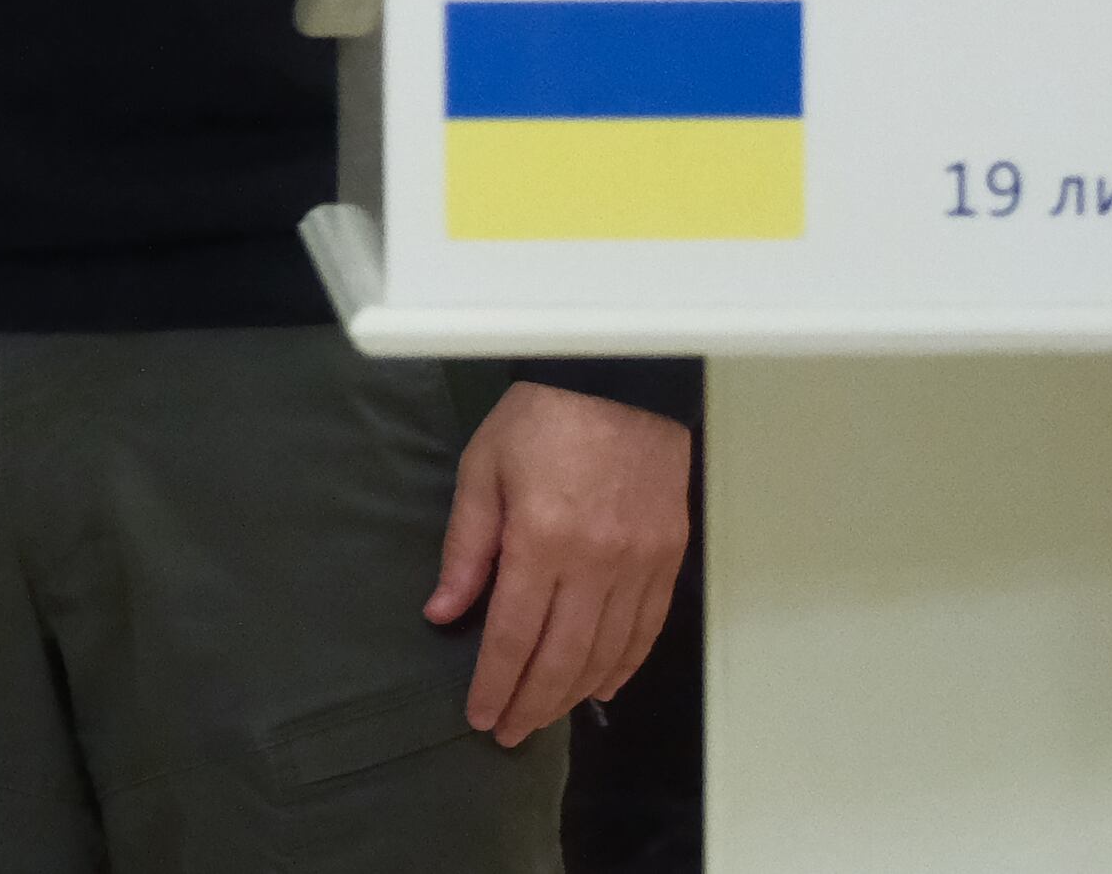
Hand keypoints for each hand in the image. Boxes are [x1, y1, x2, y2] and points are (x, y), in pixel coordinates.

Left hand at [425, 380, 689, 744]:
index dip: (495, 683)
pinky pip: (647, 629)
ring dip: (574, 693)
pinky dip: (623, 665)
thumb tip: (443, 613)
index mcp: (542, 538)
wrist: (619, 378)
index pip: (513, 634)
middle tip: (508, 732)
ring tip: (544, 715)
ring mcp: (639, 562)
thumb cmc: (540, 417)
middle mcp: (596, 561)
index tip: (480, 716)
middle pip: (562, 656)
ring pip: (607, 652)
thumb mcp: (482, 469)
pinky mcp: (668, 557)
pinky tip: (600, 686)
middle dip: (532, 703)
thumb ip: (465, 547)